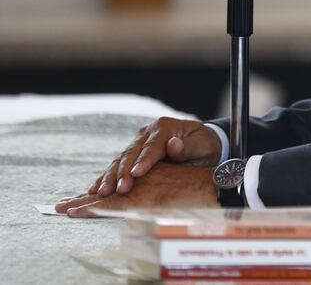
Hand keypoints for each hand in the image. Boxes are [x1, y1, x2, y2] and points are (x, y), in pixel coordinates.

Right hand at [85, 116, 221, 197]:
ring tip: (101, 193)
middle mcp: (147, 132)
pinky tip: (95, 189)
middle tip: (118, 190)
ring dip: (110, 177)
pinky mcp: (133, 153)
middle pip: (131, 153)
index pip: (152, 146)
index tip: (136, 174)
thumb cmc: (204, 145)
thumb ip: (188, 146)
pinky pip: (117, 165)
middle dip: (123, 173)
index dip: (143, 160)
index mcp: (164, 127)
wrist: (202, 144)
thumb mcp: (203, 145)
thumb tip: (174, 145)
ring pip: (120, 160)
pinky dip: (106, 177)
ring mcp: (138, 142)